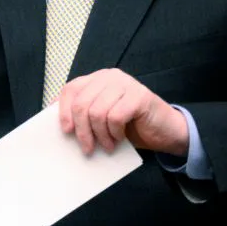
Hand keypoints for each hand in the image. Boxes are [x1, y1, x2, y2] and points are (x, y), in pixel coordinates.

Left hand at [57, 68, 187, 155]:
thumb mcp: (102, 118)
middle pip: (82, 103)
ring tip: (107, 146)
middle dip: (81, 131)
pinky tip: (120, 139)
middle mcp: (110, 77)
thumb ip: (85, 115)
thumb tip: (61, 126)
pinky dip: (114, 133)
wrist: (166, 131)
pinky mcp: (139, 96)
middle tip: (87, 149)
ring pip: (97, 112)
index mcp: (97, 79)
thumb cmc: (131, 126)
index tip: (66, 131)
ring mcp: (125, 84)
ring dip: (100, 135)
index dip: (63, 111)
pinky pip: (115, 117)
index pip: (71, 89)